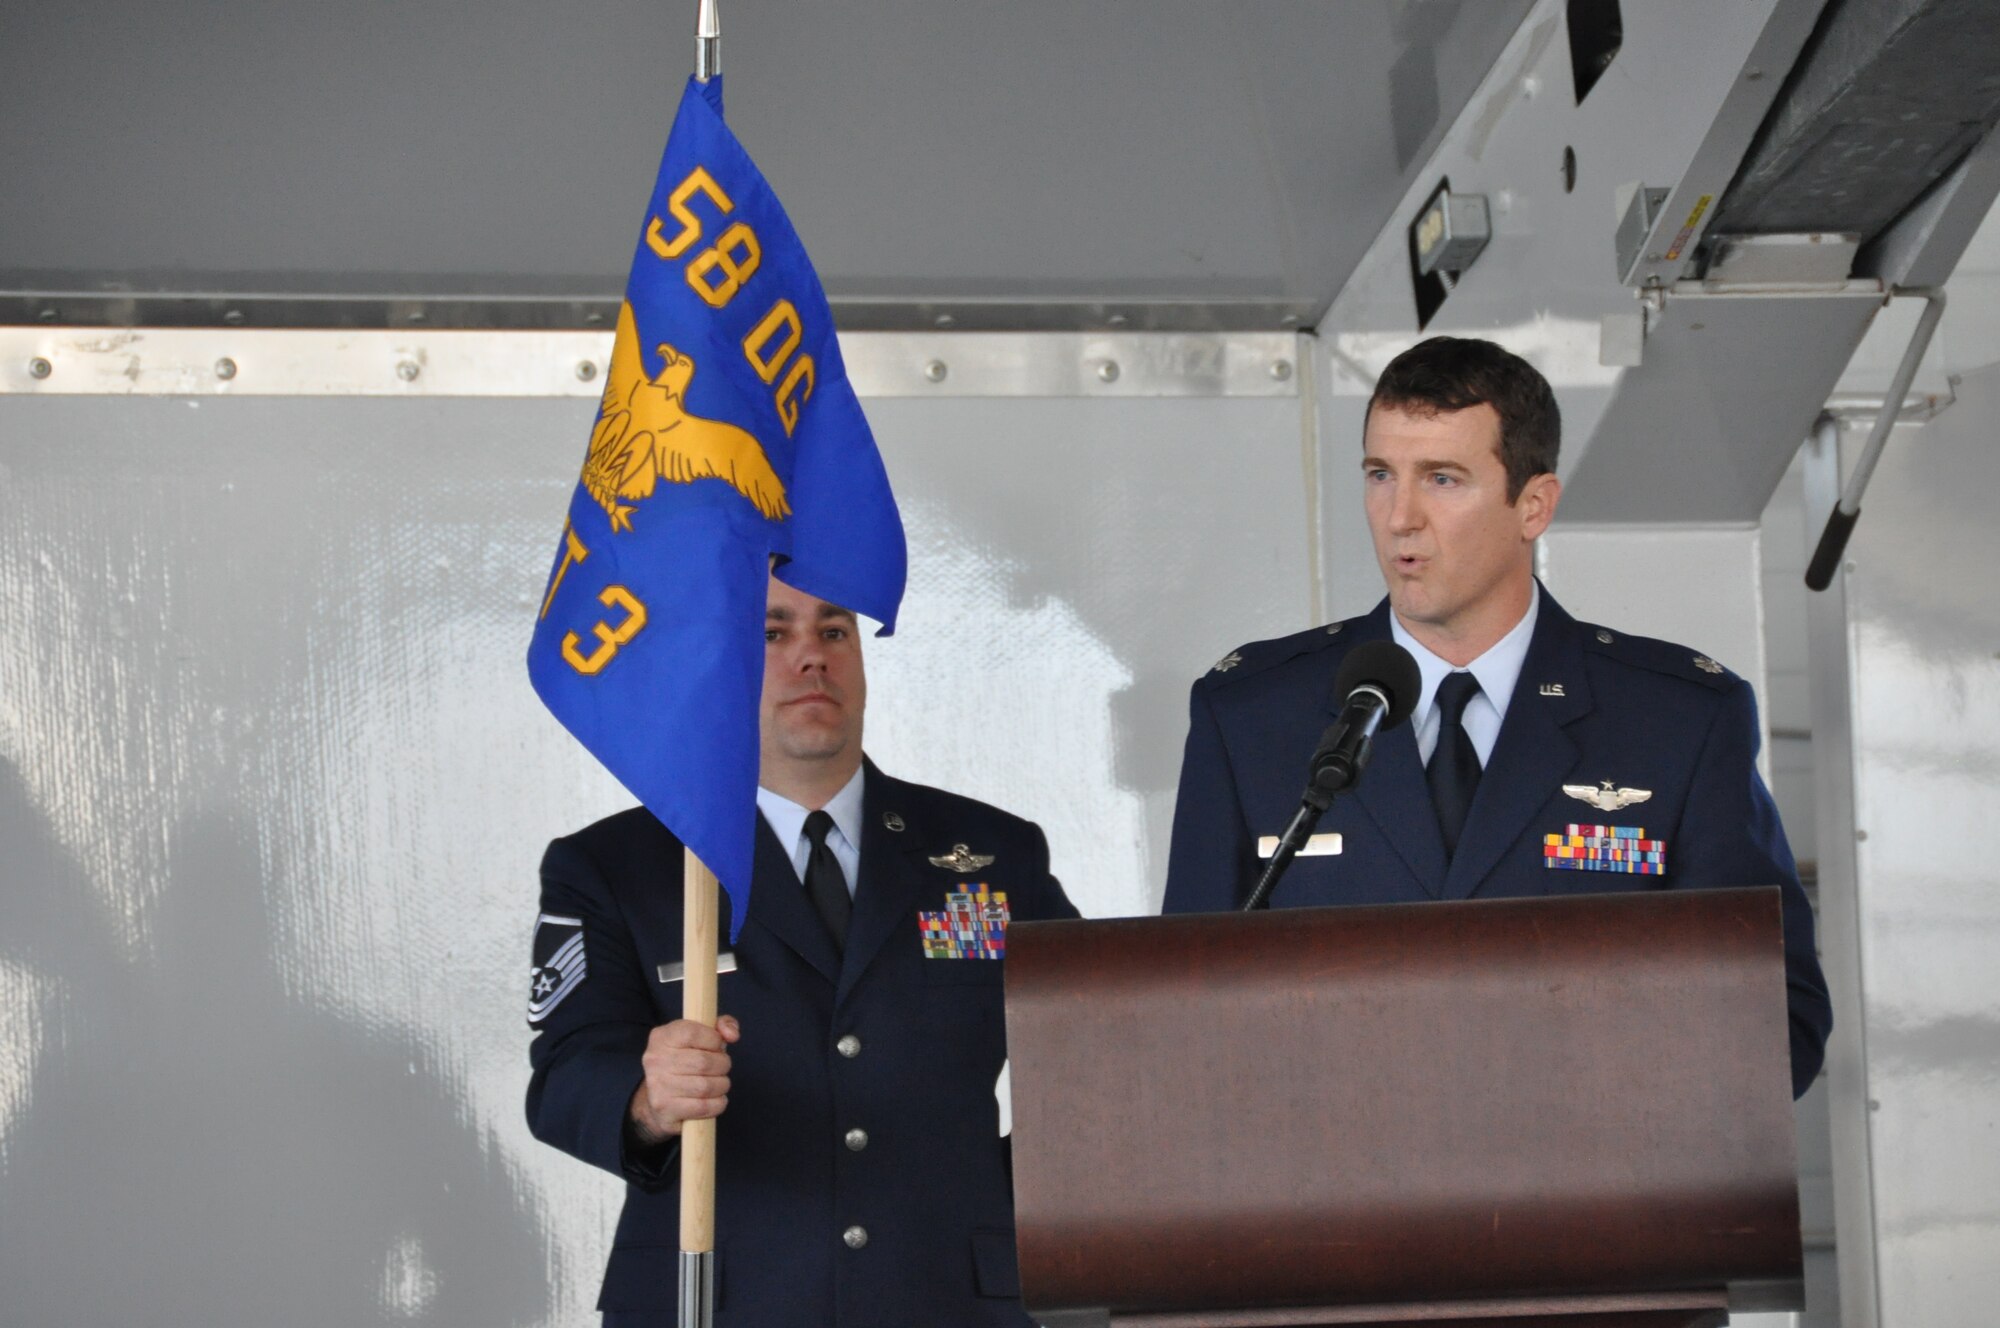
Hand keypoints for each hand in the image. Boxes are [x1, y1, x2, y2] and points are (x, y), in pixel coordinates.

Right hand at [628, 1015, 740, 1143]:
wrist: (659, 1102)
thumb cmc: (685, 1064)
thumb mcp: (699, 1037)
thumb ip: (720, 1026)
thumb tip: (732, 1034)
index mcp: (661, 1037)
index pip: (692, 1032)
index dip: (714, 1040)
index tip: (716, 1046)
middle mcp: (655, 1061)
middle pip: (703, 1062)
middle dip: (722, 1065)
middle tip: (721, 1068)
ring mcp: (658, 1087)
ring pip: (706, 1086)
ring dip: (721, 1085)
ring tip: (718, 1083)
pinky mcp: (666, 1110)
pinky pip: (704, 1107)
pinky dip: (717, 1103)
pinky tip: (714, 1099)